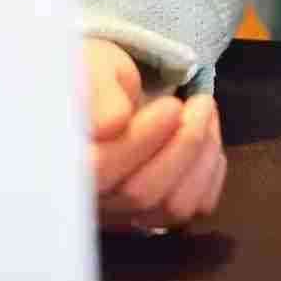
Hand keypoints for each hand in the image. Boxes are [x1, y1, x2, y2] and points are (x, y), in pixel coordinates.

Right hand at [85, 38, 226, 230]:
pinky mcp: (156, 214)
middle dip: (184, 143)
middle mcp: (94, 197)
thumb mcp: (93, 67)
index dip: (142, 140)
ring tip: (205, 112)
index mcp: (68, 159)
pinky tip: (208, 138)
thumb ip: (97, 93)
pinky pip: (194, 208)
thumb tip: (112, 125)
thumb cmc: (98, 74)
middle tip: (201, 101)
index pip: (100, 168)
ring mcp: (126, 211)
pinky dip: (211, 171)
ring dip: (203, 155)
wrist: (110, 87)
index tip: (171, 105)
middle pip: (141, 193)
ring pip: (172, 207)